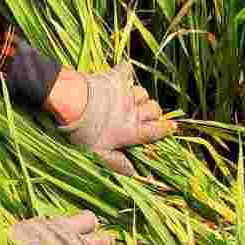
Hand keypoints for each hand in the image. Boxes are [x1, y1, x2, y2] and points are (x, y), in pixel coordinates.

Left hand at [53, 63, 175, 174]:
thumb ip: (117, 163)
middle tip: (146, 115)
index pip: (156, 130)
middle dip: (154, 113)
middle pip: (154, 110)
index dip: (166, 129)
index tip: (173, 127)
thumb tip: (134, 174)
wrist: (72, 103)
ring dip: (138, 97)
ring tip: (129, 101)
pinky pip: (127, 70)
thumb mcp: (98, 154)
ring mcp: (126, 93)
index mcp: (132, 131)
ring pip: (142, 93)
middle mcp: (134, 111)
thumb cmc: (84, 132)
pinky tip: (122, 76)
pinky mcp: (115, 77)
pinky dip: (126, 73)